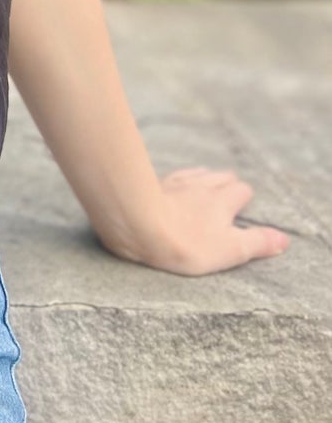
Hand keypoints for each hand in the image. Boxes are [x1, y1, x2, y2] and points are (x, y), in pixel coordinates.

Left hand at [102, 167, 293, 274]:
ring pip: (196, 173)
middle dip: (227, 182)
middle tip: (229, 190)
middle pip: (220, 176)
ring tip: (205, 180)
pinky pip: (171, 176)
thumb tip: (283, 239)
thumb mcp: (231, 250)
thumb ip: (258, 243)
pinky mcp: (153, 184)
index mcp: (223, 200)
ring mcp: (176, 183)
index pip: (241, 190)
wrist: (139, 224)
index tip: (245, 202)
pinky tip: (173, 181)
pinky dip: (178, 178)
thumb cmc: (188, 242)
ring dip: (203, 176)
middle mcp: (201, 186)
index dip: (244, 197)